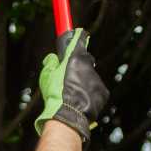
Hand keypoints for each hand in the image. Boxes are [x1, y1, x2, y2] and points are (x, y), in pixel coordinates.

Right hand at [34, 28, 109, 143]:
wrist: (69, 117)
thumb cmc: (56, 96)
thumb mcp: (46, 77)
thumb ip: (50, 64)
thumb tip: (52, 58)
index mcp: (75, 58)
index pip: (79, 40)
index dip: (78, 36)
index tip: (78, 33)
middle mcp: (89, 66)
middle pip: (85, 61)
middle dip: (78, 66)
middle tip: (68, 77)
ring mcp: (98, 79)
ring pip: (90, 78)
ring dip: (83, 83)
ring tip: (73, 96)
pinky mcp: (103, 92)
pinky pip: (96, 90)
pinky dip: (90, 95)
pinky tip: (81, 102)